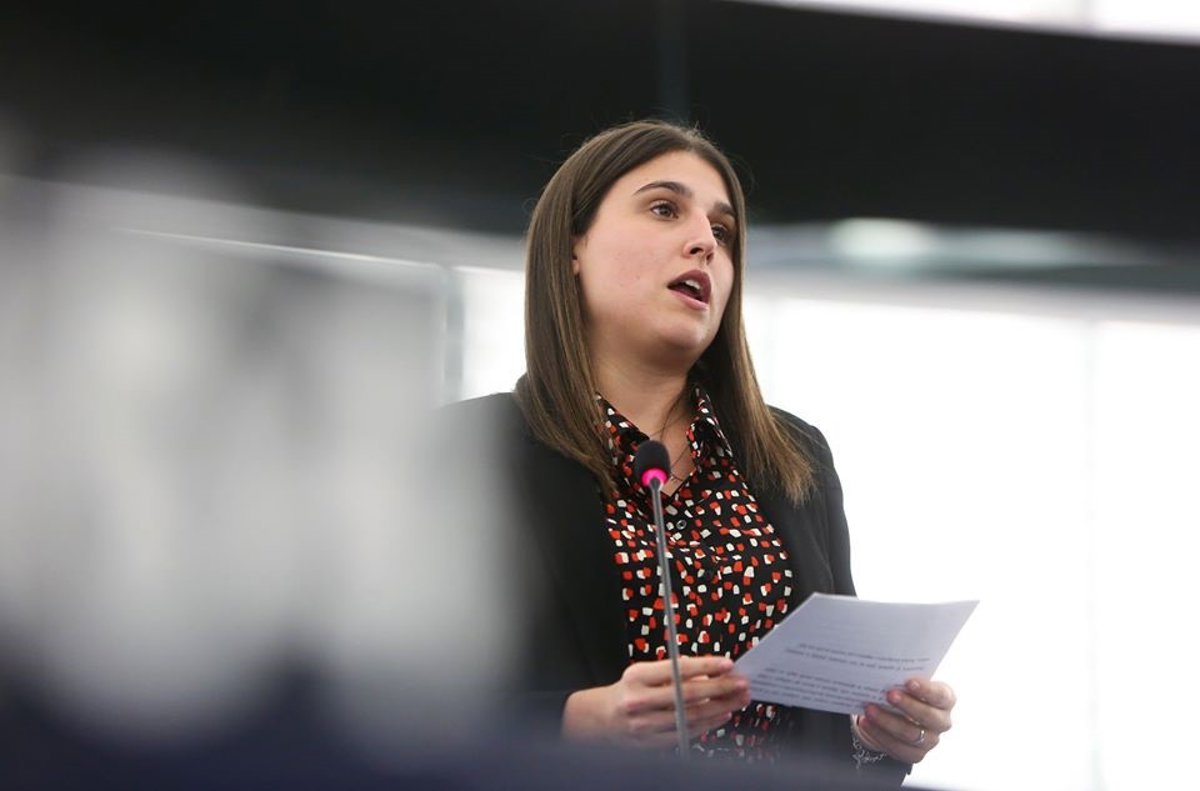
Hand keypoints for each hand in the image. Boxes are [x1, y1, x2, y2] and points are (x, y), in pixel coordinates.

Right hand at [561, 655, 750, 748]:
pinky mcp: (650, 743)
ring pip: (690, 717)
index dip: (706, 666)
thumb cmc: (627, 691)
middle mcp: (639, 701)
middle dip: (721, 689)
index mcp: (637, 677)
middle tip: (741, 683)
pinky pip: (685, 734)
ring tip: (738, 699)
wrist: (600, 719)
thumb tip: (708, 674)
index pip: (678, 669)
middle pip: (688, 695)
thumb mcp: (642, 673)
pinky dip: (707, 725)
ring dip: (720, 708)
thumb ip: (672, 672)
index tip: (728, 664)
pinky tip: (721, 716)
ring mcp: (644, 725)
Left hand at [854, 677, 955, 763]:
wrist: (896, 714)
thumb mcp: (906, 683)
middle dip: (907, 705)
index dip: (926, 690)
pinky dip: (879, 734)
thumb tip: (883, 671)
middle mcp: (942, 721)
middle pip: (928, 717)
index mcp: (945, 700)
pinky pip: (898, 748)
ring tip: (869, 709)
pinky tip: (866, 722)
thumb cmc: (904, 692)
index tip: (908, 681)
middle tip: (888, 694)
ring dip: (887, 721)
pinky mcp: (916, 754)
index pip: (941, 695)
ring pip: (911, 734)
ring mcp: (930, 740)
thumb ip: (902, 678)